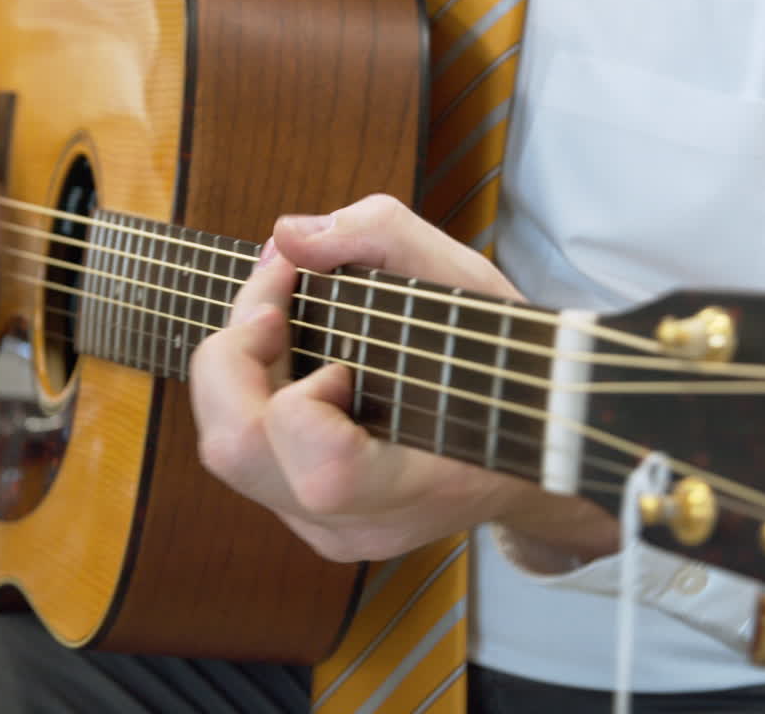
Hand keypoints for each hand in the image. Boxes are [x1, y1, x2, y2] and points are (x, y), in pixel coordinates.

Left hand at [189, 194, 616, 563]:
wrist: (540, 436)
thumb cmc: (505, 358)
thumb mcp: (465, 278)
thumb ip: (378, 236)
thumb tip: (286, 237)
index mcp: (416, 487)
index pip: (322, 471)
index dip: (302, 393)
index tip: (336, 349)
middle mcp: (361, 523)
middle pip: (235, 453)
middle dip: (231, 356)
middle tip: (271, 302)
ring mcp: (328, 529)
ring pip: (224, 450)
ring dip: (234, 370)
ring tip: (276, 320)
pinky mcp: (307, 517)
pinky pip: (246, 454)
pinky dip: (249, 393)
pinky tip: (288, 358)